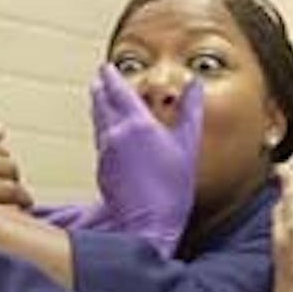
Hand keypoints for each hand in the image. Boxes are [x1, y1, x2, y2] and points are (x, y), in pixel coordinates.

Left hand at [88, 63, 202, 255]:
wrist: (147, 224)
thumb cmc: (172, 190)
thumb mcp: (188, 146)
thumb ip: (190, 112)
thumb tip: (195, 85)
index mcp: (138, 124)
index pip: (119, 91)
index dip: (112, 77)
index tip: (106, 67)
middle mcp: (116, 135)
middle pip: (102, 104)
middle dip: (101, 90)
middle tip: (99, 79)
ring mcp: (106, 153)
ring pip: (98, 123)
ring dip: (97, 108)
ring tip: (97, 99)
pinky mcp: (101, 170)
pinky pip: (101, 143)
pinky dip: (102, 132)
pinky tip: (108, 135)